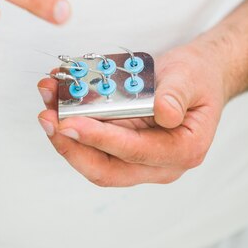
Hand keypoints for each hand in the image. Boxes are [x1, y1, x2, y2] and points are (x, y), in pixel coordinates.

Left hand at [37, 45, 227, 186]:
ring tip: (47, 102)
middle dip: (71, 147)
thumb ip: (177, 95)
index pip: (134, 153)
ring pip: (93, 160)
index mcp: (183, 150)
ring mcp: (138, 160)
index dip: (99, 139)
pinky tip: (56, 101)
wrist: (200, 77)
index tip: (69, 123)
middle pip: (106, 170)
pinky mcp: (122, 148)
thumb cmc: (198, 78)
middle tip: (47, 119)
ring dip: (65, 134)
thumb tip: (163, 113)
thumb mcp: (192, 78)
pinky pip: (91, 144)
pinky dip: (71, 124)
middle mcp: (159, 164)